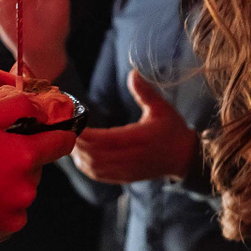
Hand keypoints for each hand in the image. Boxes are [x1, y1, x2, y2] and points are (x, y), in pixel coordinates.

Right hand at [0, 95, 76, 241]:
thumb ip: (17, 106)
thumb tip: (42, 107)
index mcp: (24, 156)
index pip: (63, 142)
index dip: (57, 133)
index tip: (47, 132)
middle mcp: (27, 188)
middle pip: (36, 166)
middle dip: (18, 158)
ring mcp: (16, 213)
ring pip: (22, 189)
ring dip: (8, 181)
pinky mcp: (3, 232)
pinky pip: (10, 212)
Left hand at [72, 71, 197, 184]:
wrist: (185, 158)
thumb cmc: (172, 130)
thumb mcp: (162, 108)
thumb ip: (145, 92)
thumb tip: (133, 73)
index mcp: (140, 139)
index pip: (106, 139)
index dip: (87, 134)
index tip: (75, 122)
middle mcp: (132, 157)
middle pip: (95, 155)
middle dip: (78, 143)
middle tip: (65, 129)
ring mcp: (127, 170)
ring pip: (95, 167)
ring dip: (79, 155)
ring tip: (69, 140)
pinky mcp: (124, 178)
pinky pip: (99, 175)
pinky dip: (86, 166)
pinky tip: (79, 155)